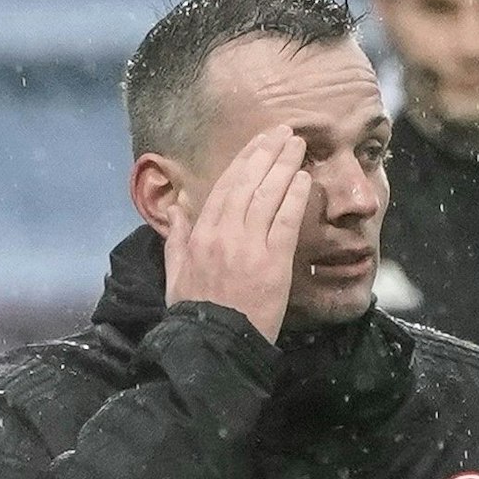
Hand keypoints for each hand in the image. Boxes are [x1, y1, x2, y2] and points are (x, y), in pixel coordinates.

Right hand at [163, 125, 312, 343]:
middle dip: (268, 153)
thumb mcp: (175, 273)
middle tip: (285, 132)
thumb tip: (175, 209)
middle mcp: (224, 233)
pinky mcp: (273, 263)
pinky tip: (304, 179)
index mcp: (201, 233)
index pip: (226, 186)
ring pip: (268, 195)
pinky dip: (295, 198)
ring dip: (285, 166)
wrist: (213, 345)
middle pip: (250, 182)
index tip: (259, 142)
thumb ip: (176, 238)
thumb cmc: (194, 312)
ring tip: (298, 147)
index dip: (245, 159)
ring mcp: (249, 246)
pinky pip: (286, 222)